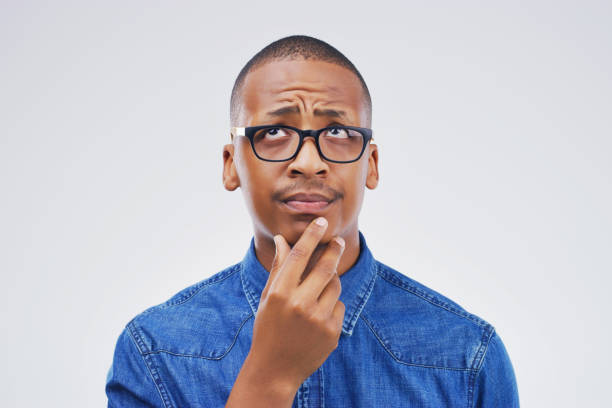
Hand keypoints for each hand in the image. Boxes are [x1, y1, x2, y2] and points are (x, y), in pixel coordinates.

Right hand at [249, 217, 345, 389]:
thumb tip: (284, 240)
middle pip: (326, 267)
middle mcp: (300, 305)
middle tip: (338, 241)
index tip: (322, 221)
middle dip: (334, 250)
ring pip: (335, 286)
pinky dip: (330, 306)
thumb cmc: (267, 329)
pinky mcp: (332, 332)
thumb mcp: (268, 298)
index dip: (311, 236)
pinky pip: (338, 306)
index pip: (299, 256)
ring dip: (330, 282)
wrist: (275, 369)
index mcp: (280, 294)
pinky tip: (316, 319)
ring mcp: (318, 319)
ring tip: (316, 292)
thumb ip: (279, 269)